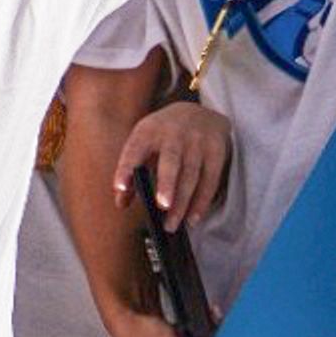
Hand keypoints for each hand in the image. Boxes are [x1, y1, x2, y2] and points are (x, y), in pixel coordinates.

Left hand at [114, 99, 233, 227]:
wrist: (199, 112)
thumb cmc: (163, 135)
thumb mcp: (144, 143)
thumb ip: (131, 172)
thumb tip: (120, 202)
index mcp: (149, 130)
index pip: (134, 149)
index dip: (126, 168)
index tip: (119, 187)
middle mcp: (173, 133)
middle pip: (170, 160)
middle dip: (166, 183)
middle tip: (161, 206)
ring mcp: (197, 141)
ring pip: (191, 175)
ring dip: (182, 203)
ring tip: (171, 224)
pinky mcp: (216, 151)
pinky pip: (210, 180)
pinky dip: (201, 202)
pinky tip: (192, 219)